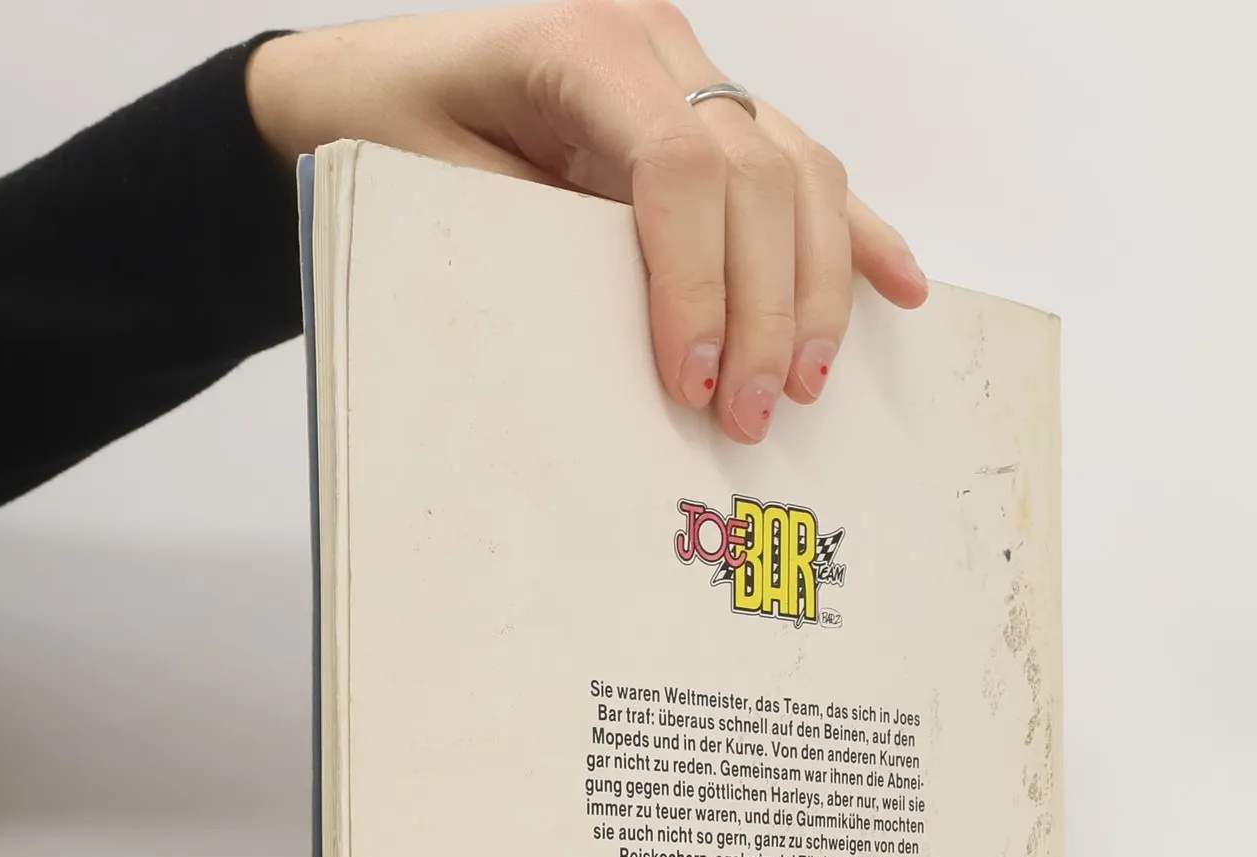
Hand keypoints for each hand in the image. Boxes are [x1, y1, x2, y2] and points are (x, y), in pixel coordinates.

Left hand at [246, 2, 928, 442]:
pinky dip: (853, 233)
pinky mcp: (712, 111)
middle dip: (764, 308)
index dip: (700, 286)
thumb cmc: (383, 140)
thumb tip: (629, 355)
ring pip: (801, 171)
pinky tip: (899, 286)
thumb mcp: (434, 197)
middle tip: (751, 414)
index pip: (678, 168)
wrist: (357, 92)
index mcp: (581, 44)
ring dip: (816, 288)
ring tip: (802, 383)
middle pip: (759, 175)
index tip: (694, 384)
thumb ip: (534, 250)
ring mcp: (693, 70)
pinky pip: (803, 168)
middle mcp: (654, 43)